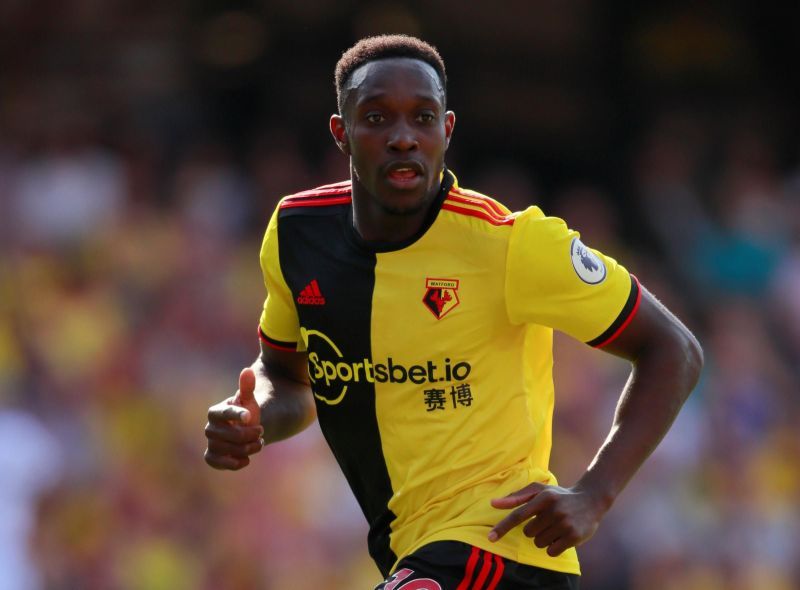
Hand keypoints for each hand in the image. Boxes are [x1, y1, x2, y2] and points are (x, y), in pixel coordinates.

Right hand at [204, 368, 263, 469]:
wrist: (244, 430)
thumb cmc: (246, 412)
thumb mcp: (249, 399)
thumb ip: (247, 387)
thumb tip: (247, 371)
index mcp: (216, 412)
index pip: (224, 414)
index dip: (237, 415)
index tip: (251, 417)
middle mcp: (210, 428)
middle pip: (232, 436)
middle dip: (250, 435)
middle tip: (261, 431)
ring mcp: (211, 443)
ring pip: (229, 450)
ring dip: (248, 448)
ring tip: (259, 443)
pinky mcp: (212, 457)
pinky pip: (216, 462)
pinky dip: (233, 463)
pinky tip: (246, 459)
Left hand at [488, 482, 606, 556]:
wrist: (591, 499)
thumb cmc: (559, 496)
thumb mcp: (539, 491)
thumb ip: (516, 497)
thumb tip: (493, 503)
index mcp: (543, 497)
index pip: (518, 515)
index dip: (503, 527)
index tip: (491, 538)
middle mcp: (554, 509)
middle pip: (528, 533)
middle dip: (534, 529)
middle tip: (548, 520)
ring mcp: (565, 523)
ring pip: (539, 543)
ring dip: (544, 538)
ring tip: (556, 526)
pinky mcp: (574, 536)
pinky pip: (551, 551)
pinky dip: (553, 547)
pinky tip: (562, 535)